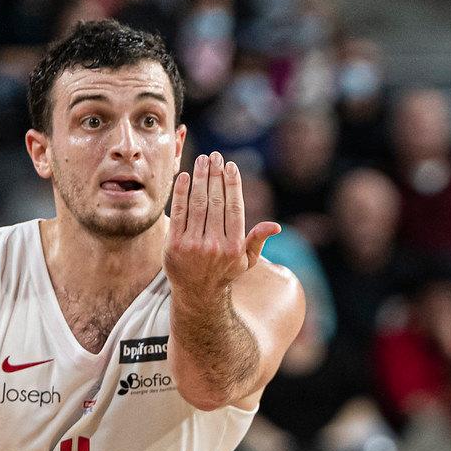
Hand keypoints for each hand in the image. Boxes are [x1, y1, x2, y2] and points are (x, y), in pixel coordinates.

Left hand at [166, 152, 281, 298]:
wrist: (197, 294)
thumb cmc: (224, 272)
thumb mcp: (245, 260)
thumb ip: (258, 240)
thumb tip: (276, 226)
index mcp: (235, 247)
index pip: (234, 207)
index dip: (232, 184)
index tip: (230, 166)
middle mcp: (215, 245)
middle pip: (216, 202)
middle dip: (215, 175)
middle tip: (214, 156)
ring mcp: (193, 245)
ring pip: (198, 203)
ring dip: (200, 178)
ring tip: (202, 160)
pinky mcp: (175, 244)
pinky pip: (179, 212)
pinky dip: (181, 192)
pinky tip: (184, 176)